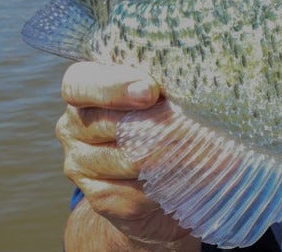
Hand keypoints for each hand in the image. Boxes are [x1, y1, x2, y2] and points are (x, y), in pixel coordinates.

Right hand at [56, 62, 197, 248]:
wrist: (157, 177)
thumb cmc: (162, 116)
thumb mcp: (160, 91)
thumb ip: (163, 82)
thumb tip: (192, 82)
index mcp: (83, 88)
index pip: (80, 83)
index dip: (114, 87)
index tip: (151, 91)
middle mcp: (74, 126)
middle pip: (113, 125)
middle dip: (162, 124)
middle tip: (197, 124)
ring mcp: (81, 164)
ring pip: (130, 161)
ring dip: (173, 156)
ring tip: (207, 148)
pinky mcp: (99, 198)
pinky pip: (136, 194)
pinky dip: (168, 186)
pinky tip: (190, 177)